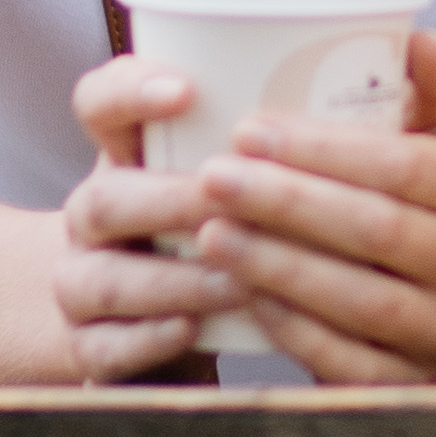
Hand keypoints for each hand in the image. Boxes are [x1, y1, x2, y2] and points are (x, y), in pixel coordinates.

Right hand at [57, 54, 241, 380]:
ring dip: (176, 280)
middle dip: (172, 203)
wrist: (137, 315)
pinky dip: (148, 339)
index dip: (132, 92)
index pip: (100, 103)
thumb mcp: (224, 172)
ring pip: (105, 279)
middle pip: (104, 199)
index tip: (187, 90)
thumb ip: (264, 141)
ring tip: (238, 281)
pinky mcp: (88, 346)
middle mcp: (92, 215)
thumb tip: (356, 92)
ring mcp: (79, 282)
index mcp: (122, 156)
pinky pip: (103, 346)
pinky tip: (192, 329)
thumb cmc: (208, 226)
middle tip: (234, 204)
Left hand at [190, 29, 435, 381]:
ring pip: (359, 301)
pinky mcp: (405, 382)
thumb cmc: (419, 192)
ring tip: (210, 234)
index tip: (249, 129)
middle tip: (212, 177)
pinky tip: (244, 295)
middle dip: (286, 202)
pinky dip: (293, 330)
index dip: (324, 149)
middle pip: (375, 229)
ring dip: (277, 266)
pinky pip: (348, 362)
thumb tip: (417, 37)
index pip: (402, 164)